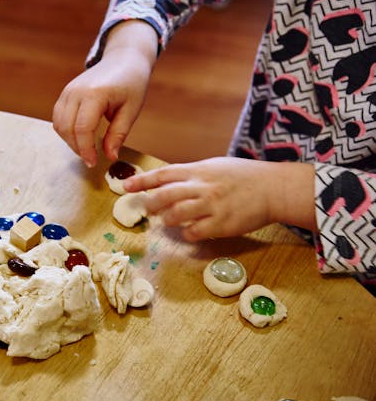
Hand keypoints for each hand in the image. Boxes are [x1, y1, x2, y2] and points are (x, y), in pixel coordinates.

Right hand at [52, 20, 157, 167]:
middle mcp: (76, 91)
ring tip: (87, 149)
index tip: (93, 162)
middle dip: (77, 148)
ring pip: (58, 124)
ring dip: (70, 141)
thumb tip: (110, 157)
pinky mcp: (65, 93)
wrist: (123, 59)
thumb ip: (118, 134)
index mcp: (95, 94)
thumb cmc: (131, 83)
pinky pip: (58, 117)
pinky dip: (66, 131)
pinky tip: (80, 137)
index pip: (82, 128)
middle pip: (67, 128)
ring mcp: (68, 91)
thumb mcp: (131, 110)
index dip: (86, 149)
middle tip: (91, 159)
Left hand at [123, 157, 316, 240]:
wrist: (274, 188)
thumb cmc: (243, 176)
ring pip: (175, 215)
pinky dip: (187, 234)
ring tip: (168, 220)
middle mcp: (202, 187)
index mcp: (199, 170)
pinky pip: (194, 232)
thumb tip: (166, 183)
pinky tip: (190, 231)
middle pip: (164, 196)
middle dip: (150, 204)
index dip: (142, 181)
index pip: (163, 175)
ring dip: (167, 220)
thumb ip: (191, 174)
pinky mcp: (221, 224)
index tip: (126, 187)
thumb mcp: (214, 166)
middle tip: (146, 209)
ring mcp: (211, 206)